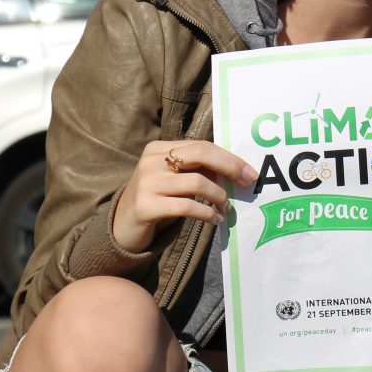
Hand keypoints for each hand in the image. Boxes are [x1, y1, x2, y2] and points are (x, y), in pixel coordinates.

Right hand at [113, 140, 258, 253]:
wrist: (122, 225)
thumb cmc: (157, 198)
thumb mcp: (175, 179)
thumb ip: (198, 170)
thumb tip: (237, 171)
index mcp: (159, 148)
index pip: (202, 146)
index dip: (229, 158)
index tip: (249, 172)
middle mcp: (151, 161)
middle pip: (200, 155)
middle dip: (229, 167)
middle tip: (246, 183)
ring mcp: (146, 183)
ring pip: (197, 183)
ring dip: (219, 197)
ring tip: (226, 208)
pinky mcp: (145, 206)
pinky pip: (187, 207)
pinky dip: (207, 214)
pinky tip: (214, 219)